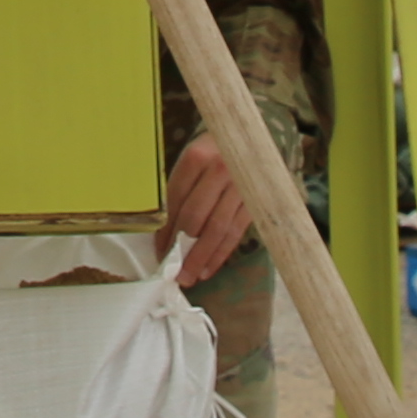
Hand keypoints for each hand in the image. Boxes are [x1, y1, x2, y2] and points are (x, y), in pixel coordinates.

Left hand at [158, 137, 247, 289]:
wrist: (257, 140)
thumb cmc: (217, 152)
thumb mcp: (195, 158)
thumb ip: (182, 187)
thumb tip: (164, 231)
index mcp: (197, 156)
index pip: (176, 199)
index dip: (166, 228)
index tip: (159, 251)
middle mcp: (220, 169)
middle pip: (196, 216)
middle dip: (182, 248)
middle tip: (173, 272)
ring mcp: (241, 186)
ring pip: (217, 229)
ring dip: (201, 258)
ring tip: (189, 277)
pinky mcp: (256, 201)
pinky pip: (235, 232)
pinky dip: (221, 254)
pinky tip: (209, 269)